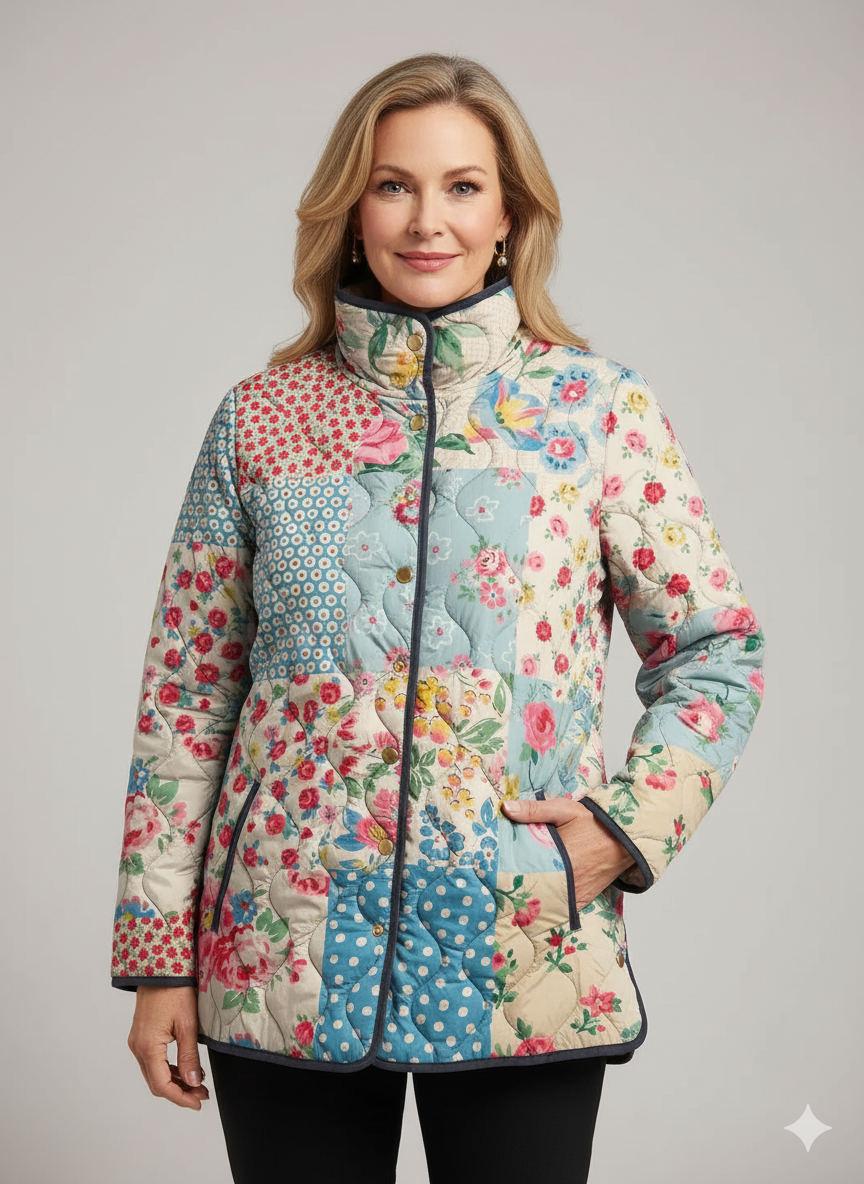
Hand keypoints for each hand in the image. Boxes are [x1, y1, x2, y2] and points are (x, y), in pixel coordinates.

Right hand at [127, 984, 209, 1109]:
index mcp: (147, 1047)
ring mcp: (137, 1041)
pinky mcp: (141, 1035)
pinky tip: (186, 1067)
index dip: (181, 1098)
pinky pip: (153, 1060)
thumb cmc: (175, 990)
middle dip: (179, 1092)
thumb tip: (193, 1083)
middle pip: (156, 1083)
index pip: (162, 1085)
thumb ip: (189, 1056)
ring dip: (175, 1081)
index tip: (199, 1102)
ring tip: (198, 1083)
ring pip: (154, 1073)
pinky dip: (168, 1068)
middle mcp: (137, 1047)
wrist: (160, 967)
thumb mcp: (188, 1024)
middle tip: (202, 1094)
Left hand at [501, 797, 633, 909]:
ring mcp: (576, 893)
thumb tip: (506, 808)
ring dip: (533, 904)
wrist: (625, 837)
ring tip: (512, 903)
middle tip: (497, 894)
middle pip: (535, 893)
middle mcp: (569, 880)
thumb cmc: (593, 822)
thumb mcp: (563, 810)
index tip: (494, 880)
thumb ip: (534, 810)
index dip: (510, 878)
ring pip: (548, 905)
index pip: (528, 873)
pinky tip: (536, 908)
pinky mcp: (583, 899)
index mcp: (561, 858)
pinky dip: (550, 910)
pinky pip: (563, 910)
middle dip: (518, 893)